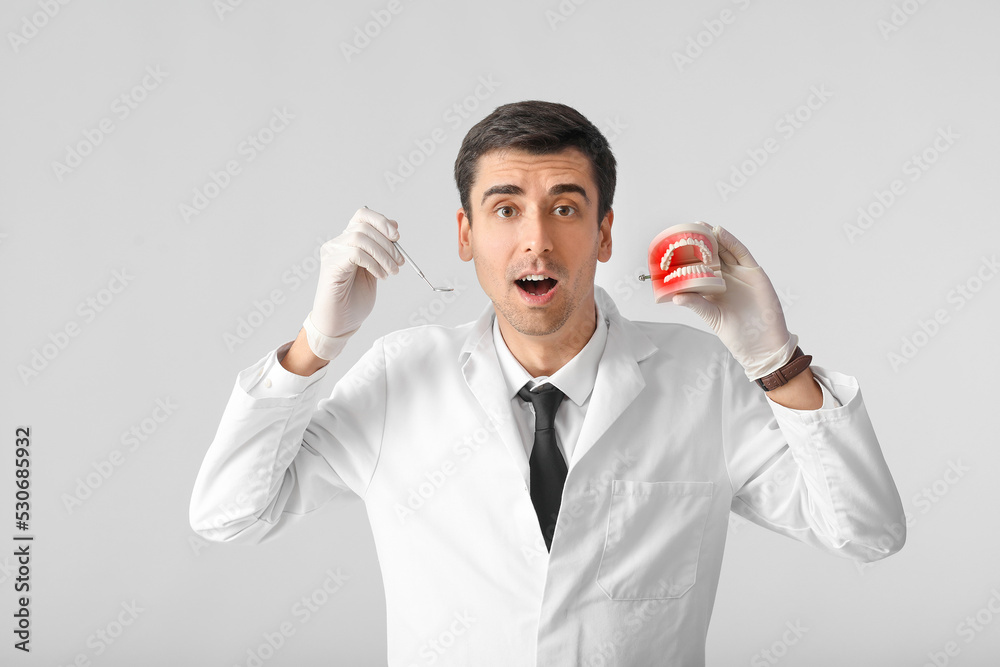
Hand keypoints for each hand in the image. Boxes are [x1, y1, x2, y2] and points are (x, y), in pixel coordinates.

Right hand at [305, 207, 404, 356]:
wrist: (340, 324)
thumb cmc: (354, 300)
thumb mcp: (375, 270)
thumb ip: (381, 250)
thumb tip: (394, 228)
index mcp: (347, 242)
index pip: (362, 215)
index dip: (381, 221)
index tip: (397, 236)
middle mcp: (337, 244)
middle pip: (364, 225)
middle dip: (388, 243)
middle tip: (399, 262)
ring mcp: (331, 254)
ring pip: (360, 237)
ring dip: (383, 255)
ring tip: (391, 272)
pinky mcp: (330, 266)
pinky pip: (355, 253)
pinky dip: (373, 263)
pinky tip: (380, 276)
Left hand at [670, 222, 797, 380]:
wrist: (761, 343)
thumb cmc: (736, 333)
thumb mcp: (711, 316)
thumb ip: (696, 304)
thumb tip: (676, 297)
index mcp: (713, 288)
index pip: (700, 268)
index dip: (690, 256)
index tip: (676, 245)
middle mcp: (726, 278)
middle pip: (712, 255)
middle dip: (701, 242)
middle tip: (687, 228)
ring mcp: (740, 274)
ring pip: (726, 250)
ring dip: (715, 237)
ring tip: (701, 226)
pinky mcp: (754, 272)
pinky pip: (741, 253)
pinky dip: (731, 242)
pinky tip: (720, 233)